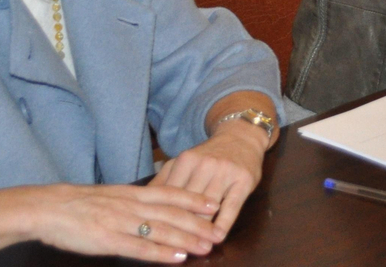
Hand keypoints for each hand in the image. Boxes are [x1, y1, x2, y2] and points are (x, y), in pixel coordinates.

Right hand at [26, 182, 221, 262]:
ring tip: (206, 246)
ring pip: (161, 230)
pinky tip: (177, 258)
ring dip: (186, 239)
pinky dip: (160, 253)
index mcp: (131, 193)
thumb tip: (152, 207)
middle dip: (197, 224)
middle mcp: (131, 205)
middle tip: (218, 232)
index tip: (214, 205)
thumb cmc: (78, 205)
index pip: (170, 194)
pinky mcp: (109, 240)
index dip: (194, 200)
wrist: (48, 208)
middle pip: (171, 214)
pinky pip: (139, 247)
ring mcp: (121, 222)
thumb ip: (132, 202)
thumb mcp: (110, 197)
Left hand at [153, 121, 267, 245]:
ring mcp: (225, 171)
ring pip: (208, 207)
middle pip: (189, 203)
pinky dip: (223, 224)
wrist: (240, 137)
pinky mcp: (243, 179)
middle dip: (181, 226)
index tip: (157, 234)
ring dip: (202, 230)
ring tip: (196, 247)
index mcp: (186, 160)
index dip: (164, 216)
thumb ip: (165, 179)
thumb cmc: (209, 155)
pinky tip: (218, 237)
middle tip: (175, 246)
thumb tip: (142, 201)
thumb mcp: (185, 161)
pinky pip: (232, 206)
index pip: (171, 195)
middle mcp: (205, 164)